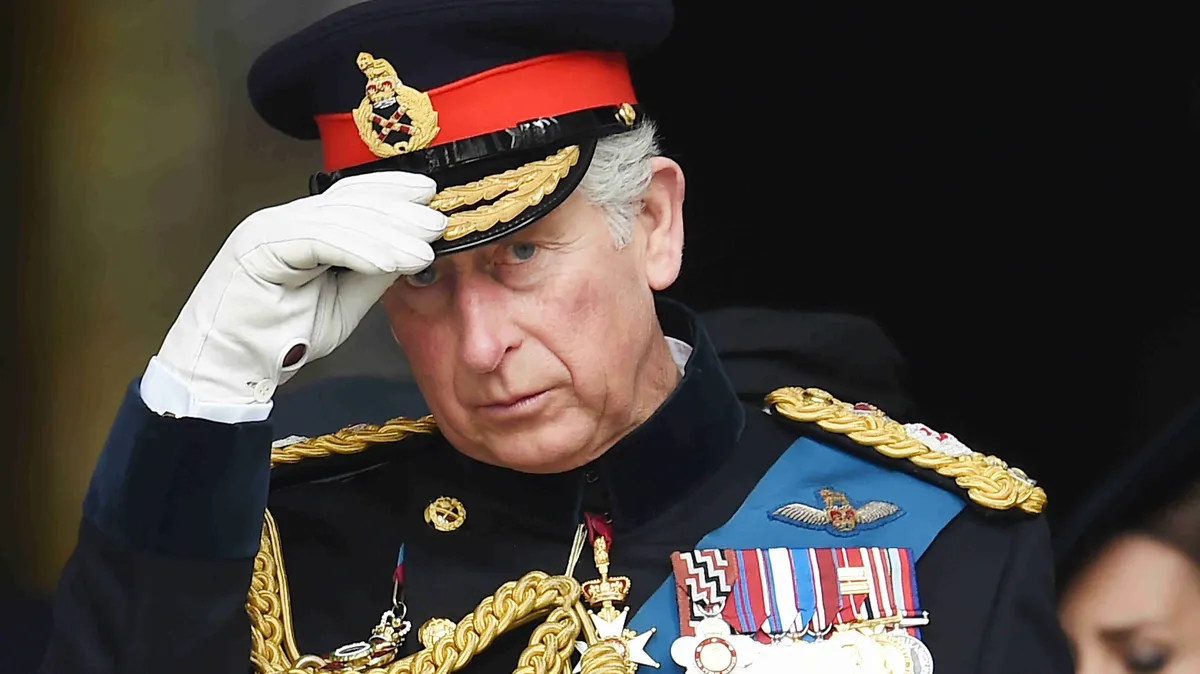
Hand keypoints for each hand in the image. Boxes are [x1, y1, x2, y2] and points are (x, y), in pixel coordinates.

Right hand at [142, 171, 445, 419]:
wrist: (230, 369)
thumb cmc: (281, 340)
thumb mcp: (343, 303)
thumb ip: (371, 273)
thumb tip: (412, 250)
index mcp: (302, 227)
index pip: (352, 196)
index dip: (391, 191)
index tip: (430, 195)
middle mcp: (284, 219)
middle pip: (349, 201)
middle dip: (397, 211)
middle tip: (436, 223)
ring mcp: (268, 228)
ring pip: (338, 220)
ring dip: (386, 235)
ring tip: (421, 251)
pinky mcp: (258, 247)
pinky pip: (318, 240)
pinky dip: (358, 251)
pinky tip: (388, 263)